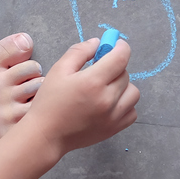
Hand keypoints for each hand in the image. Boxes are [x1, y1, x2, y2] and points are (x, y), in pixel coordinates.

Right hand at [20, 38, 138, 157]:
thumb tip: (97, 43)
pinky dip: (125, 104)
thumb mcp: (59, 70)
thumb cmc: (49, 102)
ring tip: (106, 88)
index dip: (120, 46)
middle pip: (125, 73)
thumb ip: (79, 52)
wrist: (46, 135)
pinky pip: (132, 111)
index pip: (121, 57)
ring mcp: (113, 116)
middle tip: (100, 69)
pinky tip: (110, 103)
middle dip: (115, 66)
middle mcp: (107, 99)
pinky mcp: (114, 129)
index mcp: (93, 81)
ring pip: (133, 92)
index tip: (115, 45)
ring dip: (123, 86)